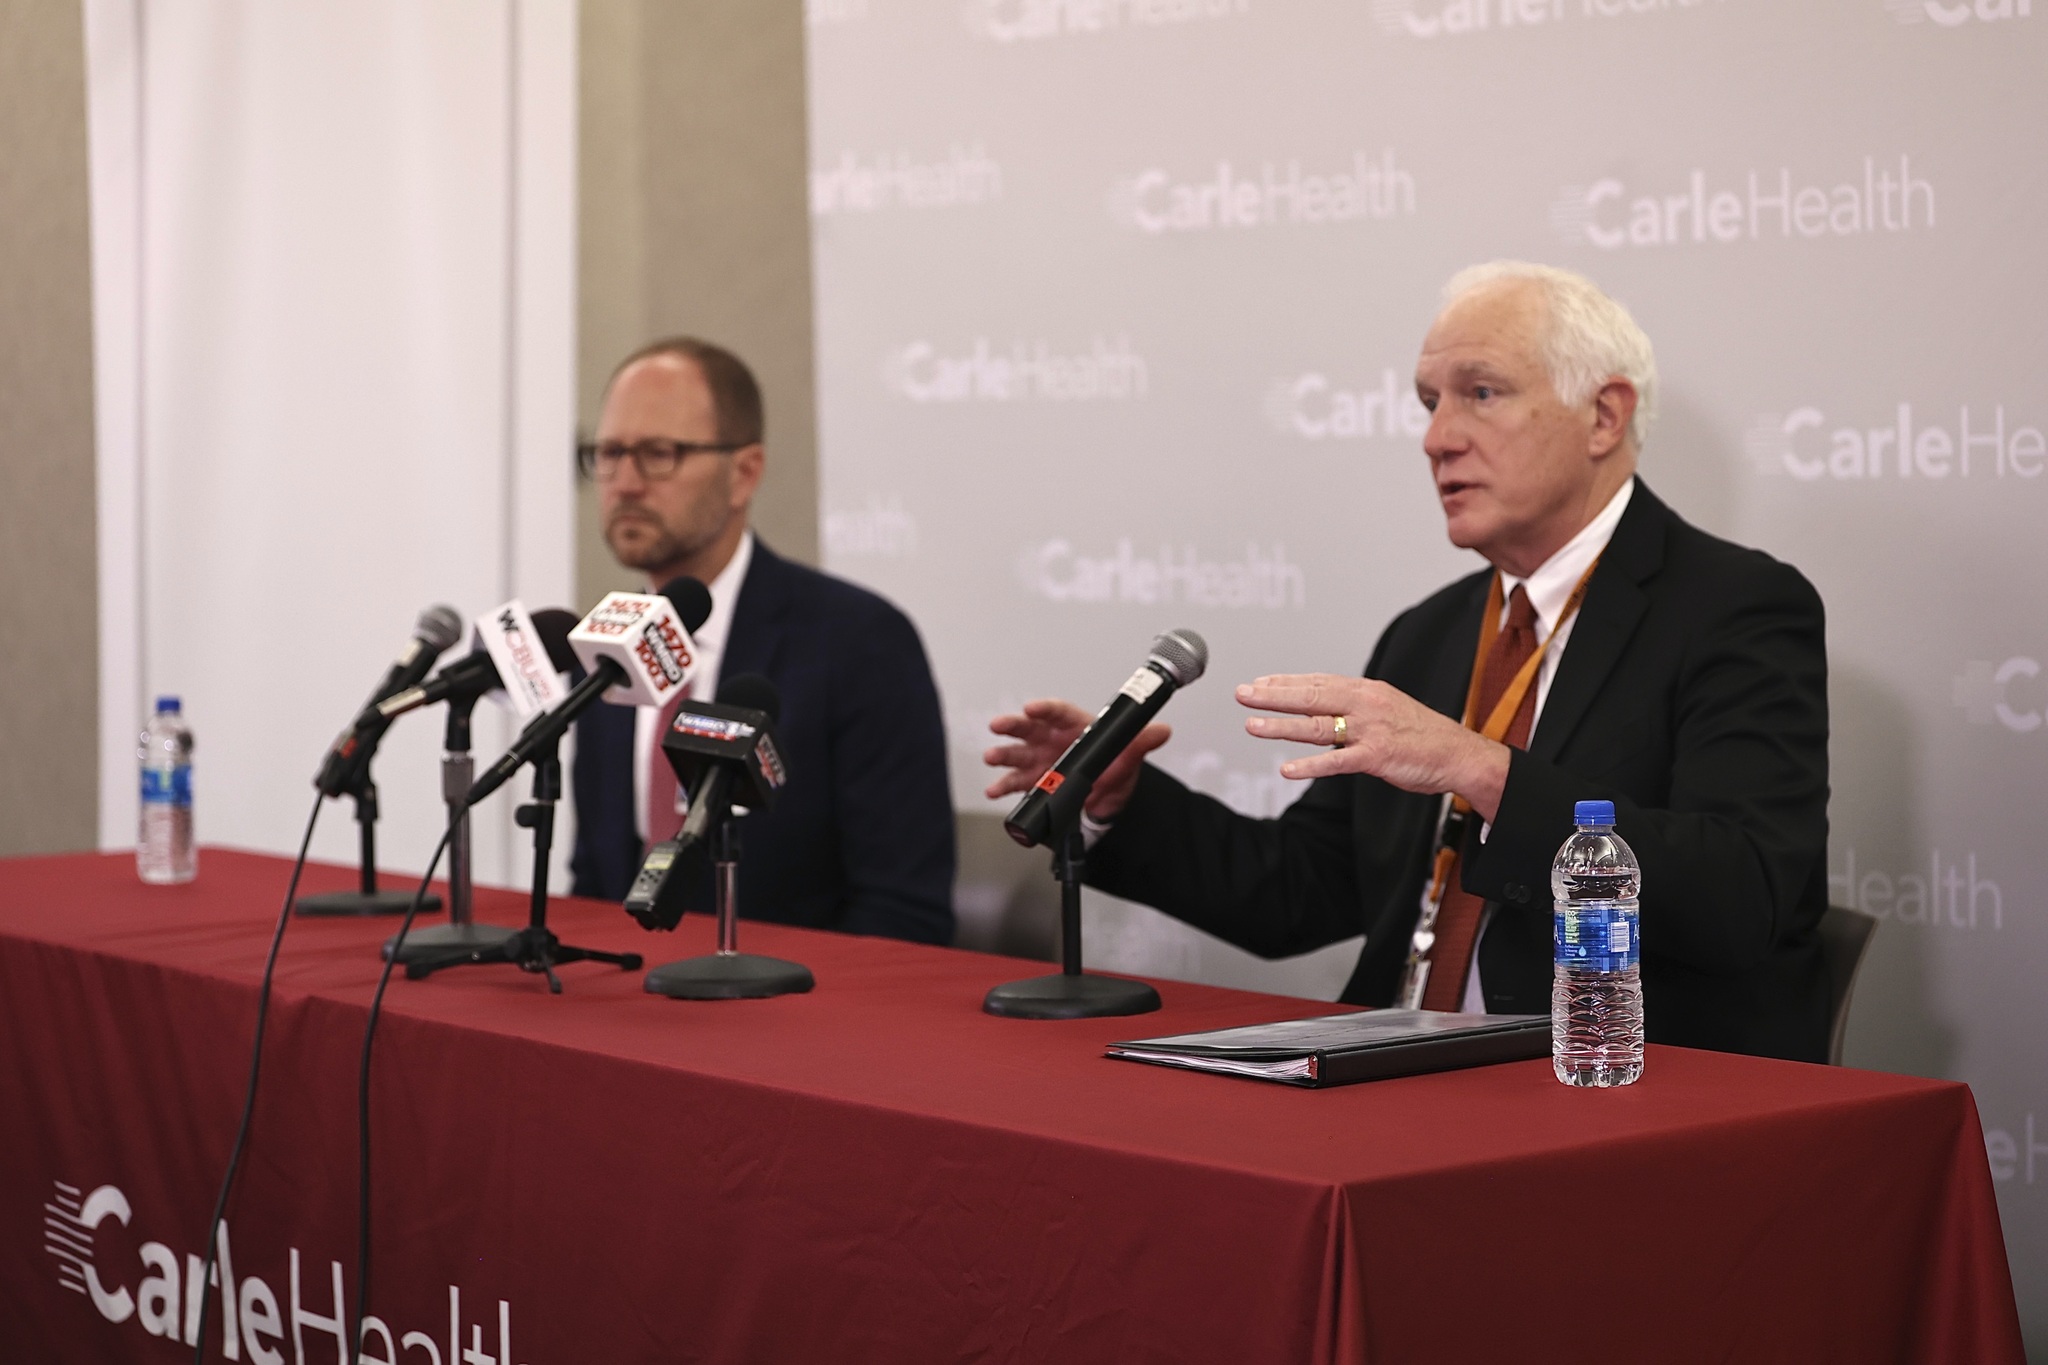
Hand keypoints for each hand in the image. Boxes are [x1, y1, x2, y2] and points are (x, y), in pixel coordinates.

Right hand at [983, 699, 1170, 821]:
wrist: (1110, 804)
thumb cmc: (1116, 772)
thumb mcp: (1130, 758)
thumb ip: (1141, 744)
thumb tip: (1161, 731)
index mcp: (1076, 727)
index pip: (1059, 713)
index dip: (1045, 709)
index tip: (1032, 708)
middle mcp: (1054, 740)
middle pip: (1030, 728)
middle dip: (1012, 726)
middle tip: (999, 726)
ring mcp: (1042, 761)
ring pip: (1018, 754)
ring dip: (1003, 755)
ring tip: (992, 758)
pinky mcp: (1036, 782)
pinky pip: (1016, 782)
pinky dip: (1004, 785)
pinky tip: (995, 789)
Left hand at [1235, 674, 1509, 821]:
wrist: (1459, 754)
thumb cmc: (1421, 734)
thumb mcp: (1386, 709)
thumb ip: (1353, 709)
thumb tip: (1320, 710)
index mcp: (1366, 690)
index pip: (1318, 681)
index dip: (1285, 682)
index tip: (1258, 682)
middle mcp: (1365, 704)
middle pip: (1311, 696)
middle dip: (1273, 695)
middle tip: (1242, 694)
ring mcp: (1370, 730)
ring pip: (1317, 726)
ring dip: (1281, 726)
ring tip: (1252, 726)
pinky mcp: (1377, 757)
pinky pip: (1337, 762)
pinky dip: (1311, 766)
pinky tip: (1287, 769)